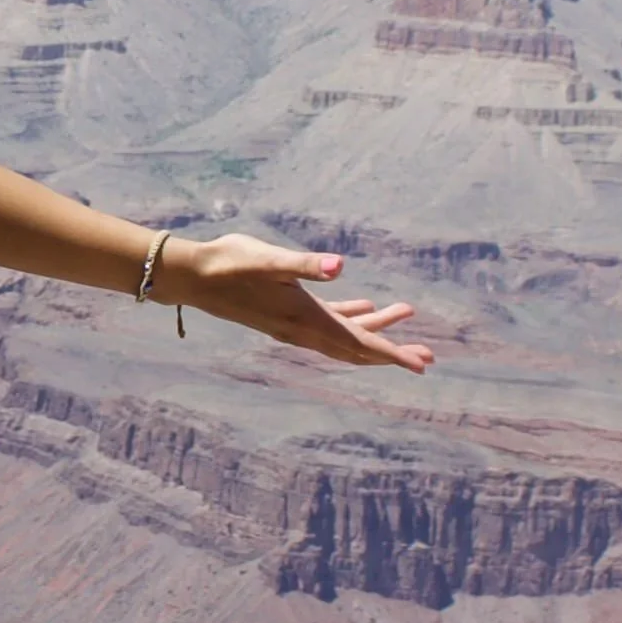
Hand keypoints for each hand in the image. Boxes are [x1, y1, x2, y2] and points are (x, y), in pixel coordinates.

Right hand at [161, 232, 435, 371]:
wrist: (193, 277)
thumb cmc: (229, 262)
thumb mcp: (268, 258)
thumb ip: (304, 264)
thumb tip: (340, 267)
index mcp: (306, 317)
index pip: (358, 342)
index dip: (393, 353)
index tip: (422, 364)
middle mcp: (303, 329)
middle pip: (357, 347)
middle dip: (393, 351)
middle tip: (428, 354)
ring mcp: (293, 325)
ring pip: (344, 336)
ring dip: (375, 332)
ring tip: (404, 317)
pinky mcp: (284, 314)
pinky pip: (328, 324)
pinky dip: (350, 318)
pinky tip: (362, 305)